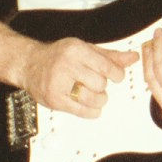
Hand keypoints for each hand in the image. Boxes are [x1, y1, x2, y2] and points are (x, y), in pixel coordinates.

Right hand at [17, 37, 133, 119]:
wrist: (29, 64)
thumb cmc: (58, 56)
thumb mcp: (84, 49)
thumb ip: (109, 56)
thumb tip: (133, 58)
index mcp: (75, 50)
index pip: (107, 67)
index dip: (117, 74)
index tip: (116, 76)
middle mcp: (66, 65)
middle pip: (100, 84)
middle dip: (103, 86)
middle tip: (96, 84)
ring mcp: (58, 83)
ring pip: (93, 99)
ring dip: (99, 100)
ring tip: (93, 95)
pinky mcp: (54, 100)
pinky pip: (82, 111)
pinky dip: (91, 111)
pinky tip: (89, 105)